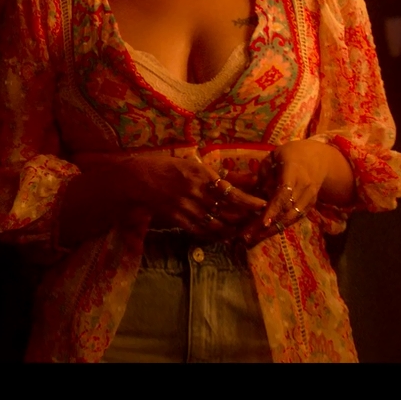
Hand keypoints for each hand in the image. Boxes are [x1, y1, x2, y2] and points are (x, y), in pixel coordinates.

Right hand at [70, 151, 264, 239]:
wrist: (138, 178)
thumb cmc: (166, 166)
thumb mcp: (192, 163)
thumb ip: (217, 174)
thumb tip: (243, 178)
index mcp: (201, 174)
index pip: (231, 192)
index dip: (249, 201)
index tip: (262, 204)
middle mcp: (195, 192)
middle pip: (227, 211)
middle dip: (245, 218)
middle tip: (258, 221)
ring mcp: (186, 207)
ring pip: (216, 224)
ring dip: (233, 229)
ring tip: (245, 231)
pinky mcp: (177, 219)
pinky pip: (200, 231)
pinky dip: (215, 235)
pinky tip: (224, 236)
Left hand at [242, 140, 347, 246]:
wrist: (317, 158)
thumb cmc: (288, 155)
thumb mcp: (273, 156)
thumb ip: (264, 173)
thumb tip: (256, 192)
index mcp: (293, 171)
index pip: (283, 194)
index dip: (273, 209)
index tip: (263, 222)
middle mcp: (305, 187)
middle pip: (287, 210)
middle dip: (268, 226)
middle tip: (248, 236)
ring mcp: (310, 198)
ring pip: (292, 218)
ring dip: (273, 230)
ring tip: (253, 239)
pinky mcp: (310, 205)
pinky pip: (295, 218)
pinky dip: (280, 226)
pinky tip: (264, 233)